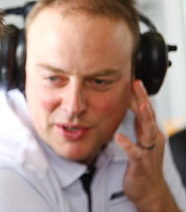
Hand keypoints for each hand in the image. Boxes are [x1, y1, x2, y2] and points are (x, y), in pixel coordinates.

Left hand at [115, 80, 179, 211]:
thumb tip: (133, 109)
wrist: (150, 191)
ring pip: (148, 132)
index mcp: (151, 134)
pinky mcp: (140, 164)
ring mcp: (148, 152)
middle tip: (137, 83)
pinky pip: (134, 153)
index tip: (134, 81)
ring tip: (138, 105)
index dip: (140, 96)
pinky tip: (119, 137)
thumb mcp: (142, 142)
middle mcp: (152, 141)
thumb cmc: (144, 166)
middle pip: (148, 116)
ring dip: (144, 118)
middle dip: (143, 99)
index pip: (146, 111)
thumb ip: (138, 126)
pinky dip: (128, 145)